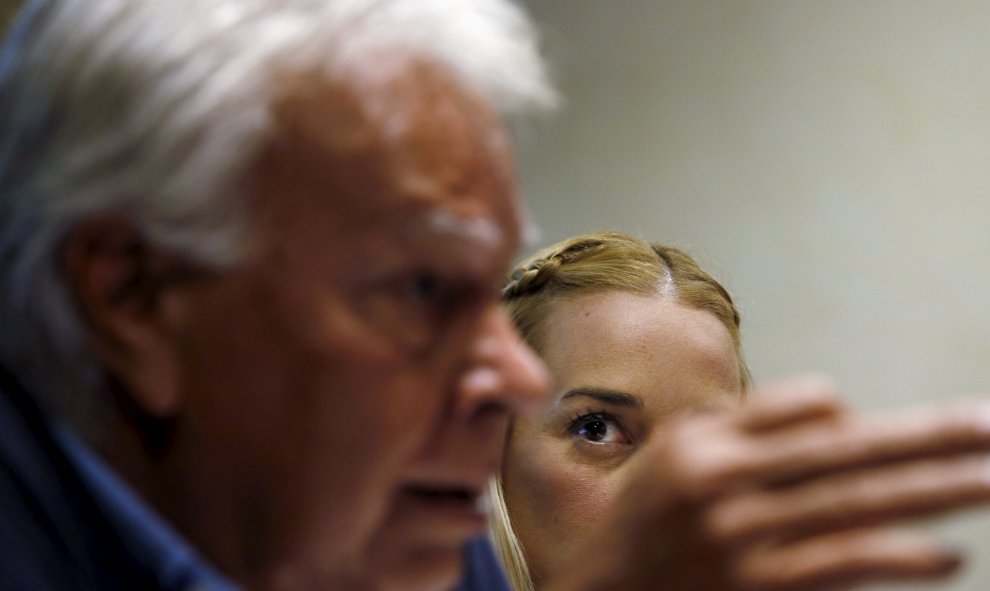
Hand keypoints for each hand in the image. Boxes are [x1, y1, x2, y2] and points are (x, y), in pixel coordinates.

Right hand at [555, 376, 989, 590]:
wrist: (605, 587)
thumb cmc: (648, 512)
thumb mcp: (679, 448)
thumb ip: (749, 420)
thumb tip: (842, 409)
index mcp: (704, 443)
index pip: (799, 405)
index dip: (849, 411)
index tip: (890, 423)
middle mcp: (724, 485)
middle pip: (845, 451)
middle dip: (926, 437)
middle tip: (988, 425)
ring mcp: (745, 541)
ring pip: (856, 505)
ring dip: (933, 490)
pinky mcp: (763, 588)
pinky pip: (845, 566)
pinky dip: (899, 557)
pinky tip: (948, 554)